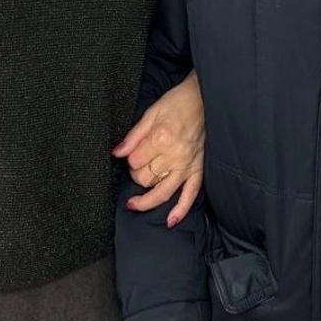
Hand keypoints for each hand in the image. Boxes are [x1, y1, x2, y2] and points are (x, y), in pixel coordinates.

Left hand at [114, 71, 203, 224]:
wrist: (203, 99)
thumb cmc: (177, 103)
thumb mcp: (150, 113)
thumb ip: (133, 136)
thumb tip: (117, 153)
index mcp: (161, 139)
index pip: (135, 161)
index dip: (129, 159)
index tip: (131, 152)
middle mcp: (174, 156)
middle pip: (145, 178)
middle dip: (136, 174)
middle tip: (136, 165)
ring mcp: (187, 165)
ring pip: (162, 192)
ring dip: (146, 201)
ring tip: (133, 204)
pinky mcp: (197, 169)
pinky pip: (190, 195)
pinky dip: (180, 210)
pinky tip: (170, 221)